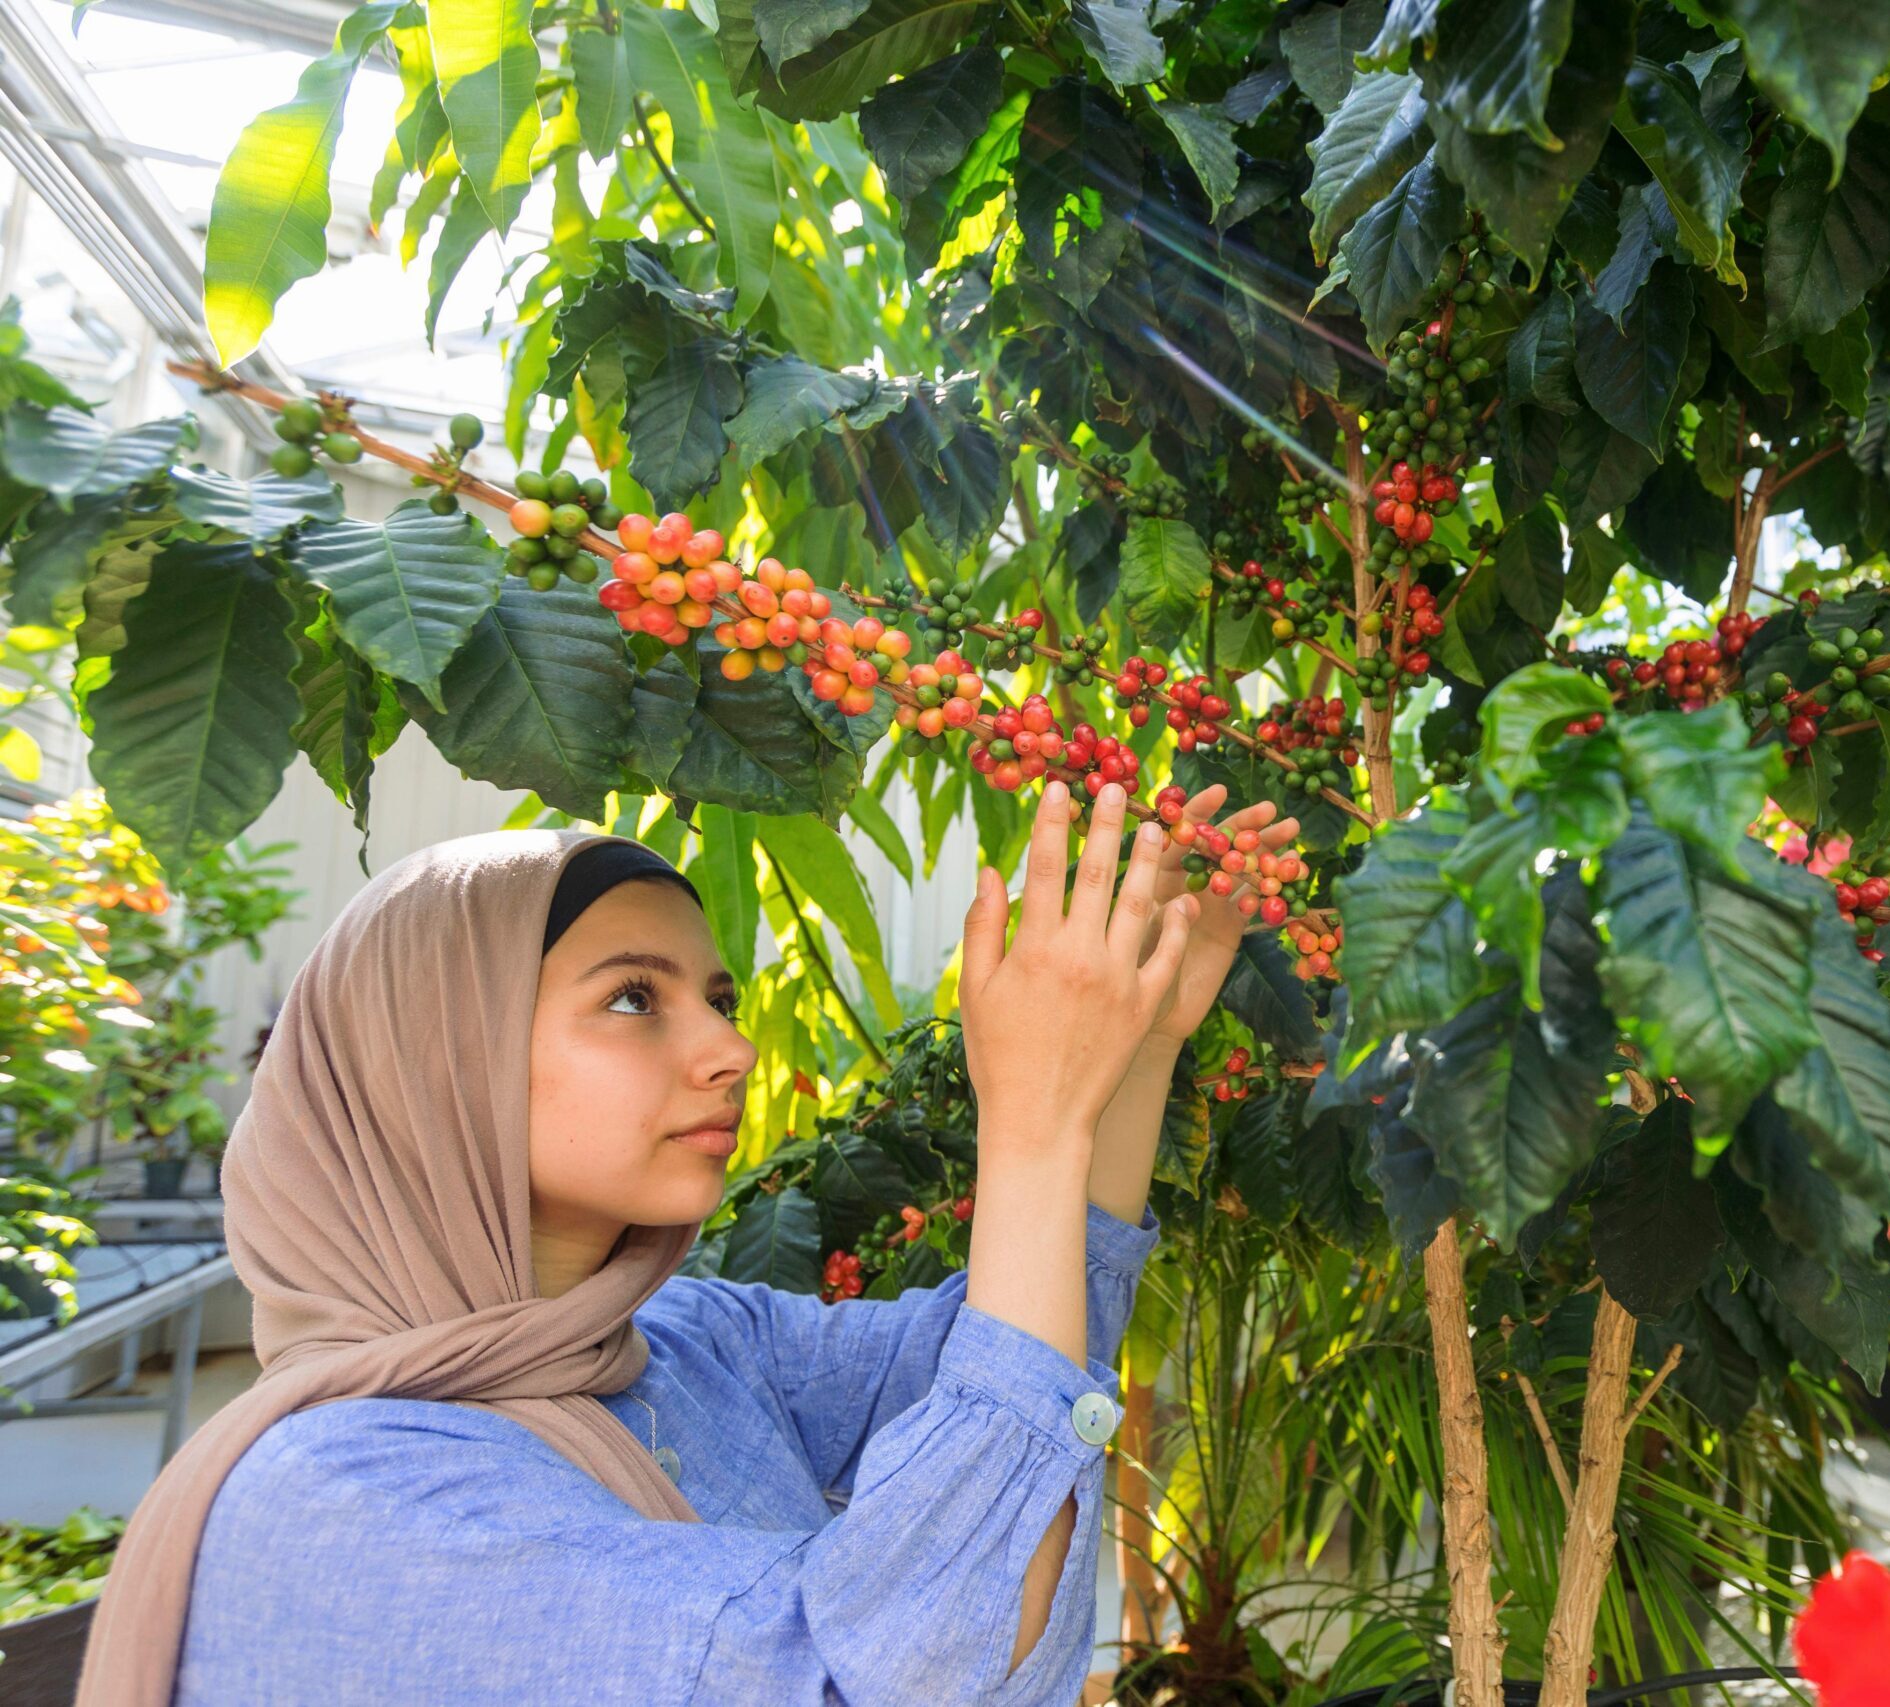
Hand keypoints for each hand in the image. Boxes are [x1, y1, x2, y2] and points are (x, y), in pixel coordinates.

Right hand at [959, 778, 1197, 1151]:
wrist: (1041, 1119)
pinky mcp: (1144, 1006)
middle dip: (1108, 825)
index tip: (1059, 788)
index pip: (1043, 869)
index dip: (1051, 823)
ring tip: (1159, 828)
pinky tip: (1184, 897)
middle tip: (1118, 788)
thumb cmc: (998, 1055)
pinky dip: (1176, 924)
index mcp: (1035, 949)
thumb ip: (983, 928)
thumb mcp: (975, 990)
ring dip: (1151, 861)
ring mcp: (1118, 980)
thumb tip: (990, 872)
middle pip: (1098, 875)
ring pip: (1140, 905)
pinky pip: (1166, 955)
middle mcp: (1081, 956)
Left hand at [1137, 783, 1299, 1048]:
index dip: (1197, 815)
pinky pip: (1252, 904)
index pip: (1178, 838)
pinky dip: (1269, 891)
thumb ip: (1165, 922)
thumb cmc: (1126, 975)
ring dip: (1265, 852)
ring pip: (1239, 871)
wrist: (1148, 1017)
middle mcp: (1185, 886)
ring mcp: (1210, 905)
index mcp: (1155, 879)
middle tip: (1270, 809)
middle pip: (1216, 847)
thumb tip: (1189, 902)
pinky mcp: (1229, 929)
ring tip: (1293, 832)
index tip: (1218, 793)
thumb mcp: (1139, 944)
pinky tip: (1290, 876)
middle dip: (1242, 826)